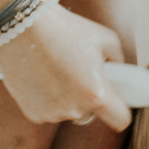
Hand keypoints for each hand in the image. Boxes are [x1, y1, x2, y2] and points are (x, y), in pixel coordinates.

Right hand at [0, 5, 130, 130]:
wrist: (25, 28)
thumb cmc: (68, 30)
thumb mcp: (108, 41)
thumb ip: (120, 63)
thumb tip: (123, 75)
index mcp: (96, 94)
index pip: (121, 120)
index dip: (122, 110)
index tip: (118, 100)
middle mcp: (74, 109)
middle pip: (94, 114)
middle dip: (92, 98)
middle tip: (83, 74)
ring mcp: (51, 113)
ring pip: (71, 112)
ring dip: (71, 99)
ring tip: (62, 71)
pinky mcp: (32, 113)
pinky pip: (51, 110)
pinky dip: (52, 99)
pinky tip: (46, 77)